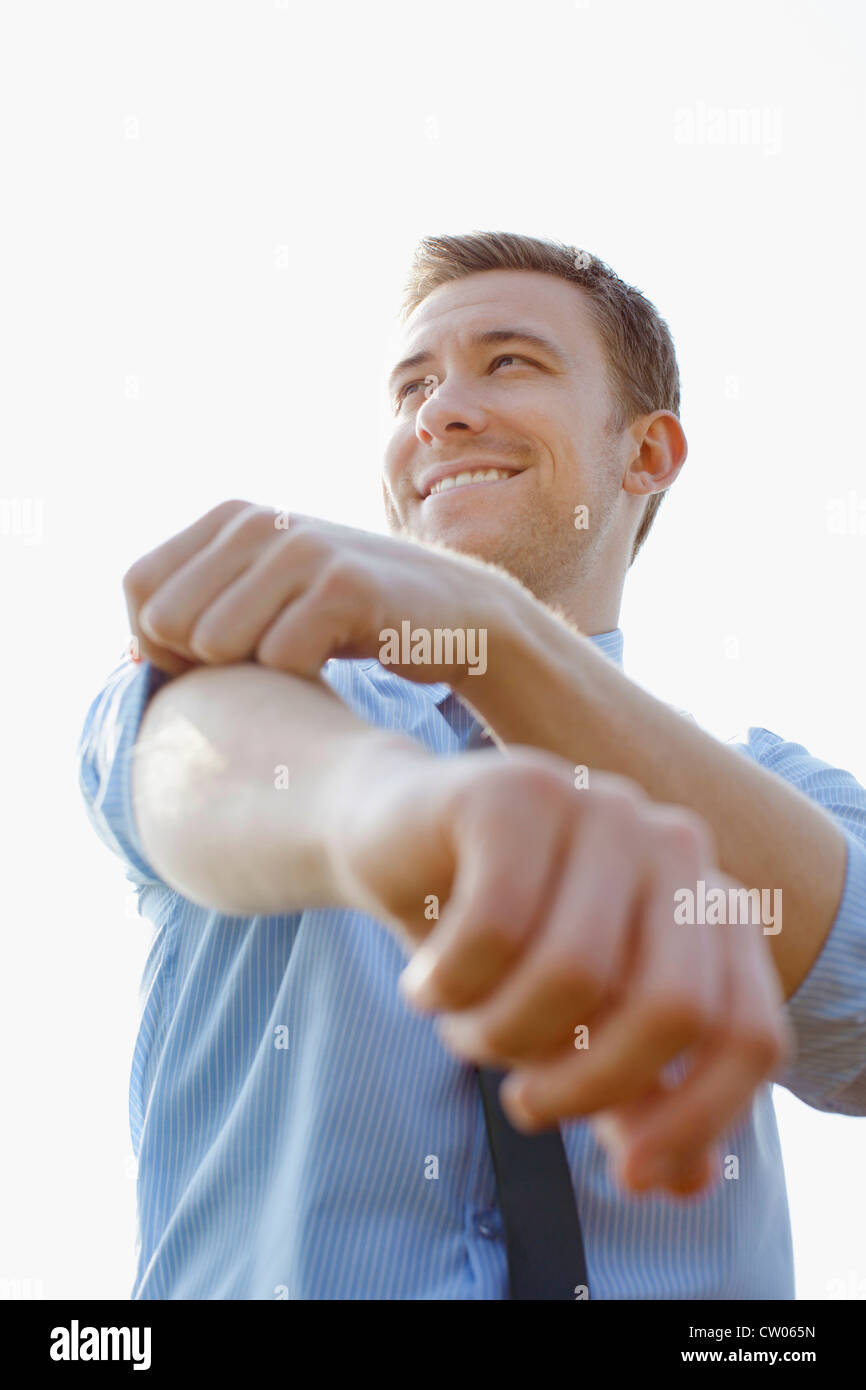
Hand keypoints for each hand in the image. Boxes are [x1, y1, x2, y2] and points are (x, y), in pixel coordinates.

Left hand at [123, 499, 507, 680]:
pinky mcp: (346, 585)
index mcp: (230, 516)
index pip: (138, 589)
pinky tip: (337, 657)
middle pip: (167, 621)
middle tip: (261, 661)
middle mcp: (257, 520)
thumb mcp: (267, 592)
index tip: (211, 660)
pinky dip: (302, 678)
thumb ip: (201, 604)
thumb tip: (128, 650)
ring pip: (216, 642)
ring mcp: (302, 549)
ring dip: (254, 671)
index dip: (159, 641)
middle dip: (202, 662)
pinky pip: (279, 658)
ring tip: (300, 655)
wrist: (454, 614)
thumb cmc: (347, 617)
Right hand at [336, 742, 792, 1198]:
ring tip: (460, 1027)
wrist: (392, 844)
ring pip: (572, 971)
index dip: (697, 1120)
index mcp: (711, 906)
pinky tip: (422, 983)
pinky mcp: (519, 789)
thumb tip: (687, 1183)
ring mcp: (600, 805)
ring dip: (498, 1034)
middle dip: (583, 1087)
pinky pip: (494, 928)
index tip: (624, 1176)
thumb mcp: (569, 1032)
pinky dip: (448, 984)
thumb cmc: (492, 942)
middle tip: (521, 1103)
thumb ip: (634, 1098)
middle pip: (669, 1008)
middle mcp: (674, 846)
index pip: (747, 1033)